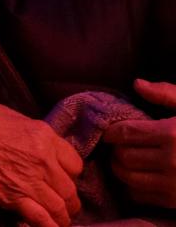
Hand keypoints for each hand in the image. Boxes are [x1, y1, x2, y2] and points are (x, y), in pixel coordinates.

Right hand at [0, 102, 82, 226]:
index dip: (70, 172)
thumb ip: (32, 133)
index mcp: (45, 137)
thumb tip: (36, 142)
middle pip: (70, 189)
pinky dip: (49, 226)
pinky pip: (41, 218)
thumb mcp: (12, 117)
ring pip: (59, 207)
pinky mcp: (15, 197)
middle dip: (69, 199)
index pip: (75, 163)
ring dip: (62, 216)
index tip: (63, 176)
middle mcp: (45, 161)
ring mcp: (31, 181)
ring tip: (60, 219)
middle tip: (65, 202)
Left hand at [103, 78, 175, 206]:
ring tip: (124, 159)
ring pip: (127, 177)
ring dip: (119, 168)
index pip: (125, 133)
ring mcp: (174, 185)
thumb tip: (137, 84)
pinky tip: (139, 176)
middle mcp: (172, 161)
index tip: (110, 130)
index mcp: (173, 135)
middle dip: (115, 149)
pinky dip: (132, 186)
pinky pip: (140, 196)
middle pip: (123, 156)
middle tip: (117, 145)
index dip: (111, 131)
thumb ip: (166, 94)